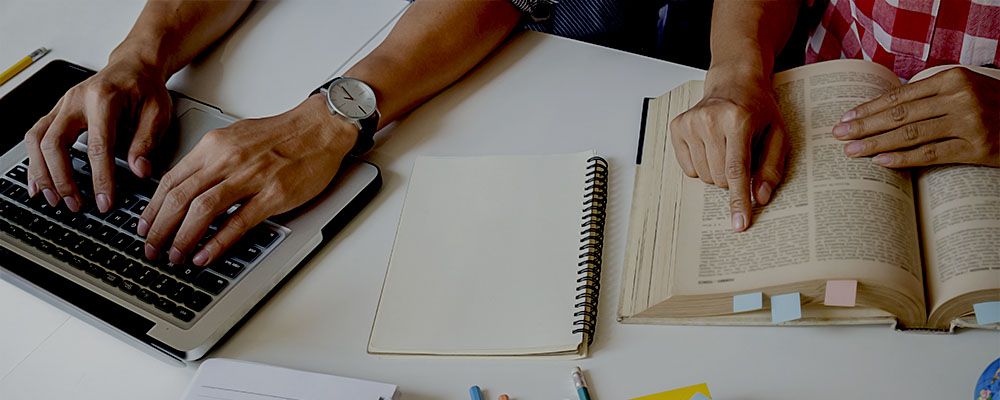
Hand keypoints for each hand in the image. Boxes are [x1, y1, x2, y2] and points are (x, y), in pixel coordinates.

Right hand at [24, 58, 171, 212]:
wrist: (134, 65)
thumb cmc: (146, 87)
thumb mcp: (158, 112)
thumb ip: (147, 141)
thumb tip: (140, 170)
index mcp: (104, 99)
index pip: (98, 146)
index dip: (101, 178)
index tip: (105, 201)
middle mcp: (76, 100)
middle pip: (54, 143)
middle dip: (62, 179)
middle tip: (76, 204)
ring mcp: (62, 105)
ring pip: (37, 140)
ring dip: (43, 173)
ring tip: (55, 199)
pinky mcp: (57, 111)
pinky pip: (35, 136)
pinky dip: (34, 161)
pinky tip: (39, 183)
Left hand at [137, 94, 357, 265]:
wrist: (322, 126)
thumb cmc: (284, 134)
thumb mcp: (237, 138)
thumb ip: (212, 161)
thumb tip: (189, 186)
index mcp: (214, 146)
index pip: (171, 180)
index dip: (153, 208)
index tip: (146, 225)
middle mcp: (227, 159)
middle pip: (179, 197)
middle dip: (159, 228)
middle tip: (152, 248)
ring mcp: (251, 177)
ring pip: (202, 210)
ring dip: (183, 238)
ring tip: (175, 256)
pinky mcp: (274, 194)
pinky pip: (238, 222)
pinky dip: (217, 242)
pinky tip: (205, 254)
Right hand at [669, 67, 790, 231]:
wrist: (734, 81)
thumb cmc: (758, 109)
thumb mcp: (778, 135)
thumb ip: (772, 167)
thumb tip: (760, 197)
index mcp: (739, 120)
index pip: (737, 171)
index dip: (738, 200)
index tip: (739, 223)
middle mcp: (711, 120)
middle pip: (719, 178)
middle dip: (733, 178)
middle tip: (741, 154)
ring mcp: (690, 123)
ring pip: (704, 176)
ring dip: (717, 171)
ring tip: (726, 146)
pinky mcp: (677, 127)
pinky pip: (689, 168)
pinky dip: (702, 164)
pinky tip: (710, 145)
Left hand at [833, 67, 999, 167]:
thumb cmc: (990, 104)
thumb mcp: (963, 88)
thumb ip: (929, 95)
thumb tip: (883, 109)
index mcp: (952, 78)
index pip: (900, 96)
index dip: (869, 108)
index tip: (845, 118)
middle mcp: (960, 98)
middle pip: (900, 115)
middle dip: (864, 126)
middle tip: (838, 135)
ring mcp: (969, 123)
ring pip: (910, 135)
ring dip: (875, 144)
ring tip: (851, 151)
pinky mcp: (977, 149)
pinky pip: (931, 154)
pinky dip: (903, 158)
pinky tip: (881, 162)